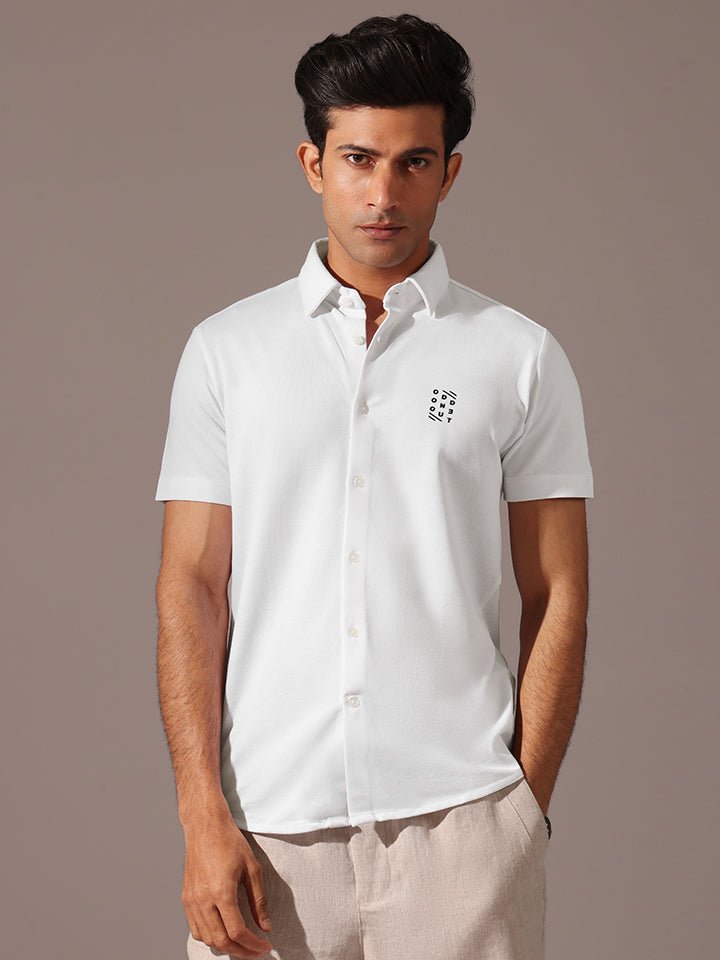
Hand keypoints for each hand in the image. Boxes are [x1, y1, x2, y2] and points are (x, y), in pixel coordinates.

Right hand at [182, 814, 273, 958]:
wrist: (205, 826)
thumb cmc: (229, 841)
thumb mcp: (252, 868)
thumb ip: (259, 900)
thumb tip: (265, 926)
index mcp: (221, 891)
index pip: (237, 931)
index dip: (253, 944)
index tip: (265, 945)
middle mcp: (203, 899)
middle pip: (221, 941)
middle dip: (241, 951)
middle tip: (256, 951)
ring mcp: (191, 900)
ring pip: (206, 938)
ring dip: (225, 946)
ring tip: (242, 944)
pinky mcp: (186, 898)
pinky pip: (195, 928)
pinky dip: (209, 937)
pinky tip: (222, 933)